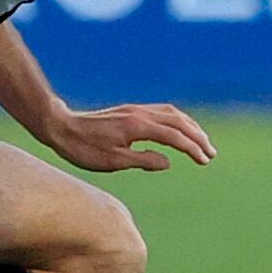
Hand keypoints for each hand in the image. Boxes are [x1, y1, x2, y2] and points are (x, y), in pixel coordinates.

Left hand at [41, 102, 214, 172]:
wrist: (60, 127)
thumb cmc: (83, 149)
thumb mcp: (113, 161)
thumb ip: (143, 160)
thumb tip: (168, 162)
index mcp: (138, 126)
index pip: (174, 136)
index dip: (192, 148)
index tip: (204, 161)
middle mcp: (140, 114)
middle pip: (179, 121)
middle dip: (198, 137)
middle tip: (211, 154)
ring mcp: (135, 110)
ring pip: (172, 114)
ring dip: (190, 127)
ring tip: (202, 143)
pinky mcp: (130, 111)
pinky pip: (161, 111)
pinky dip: (177, 120)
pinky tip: (179, 130)